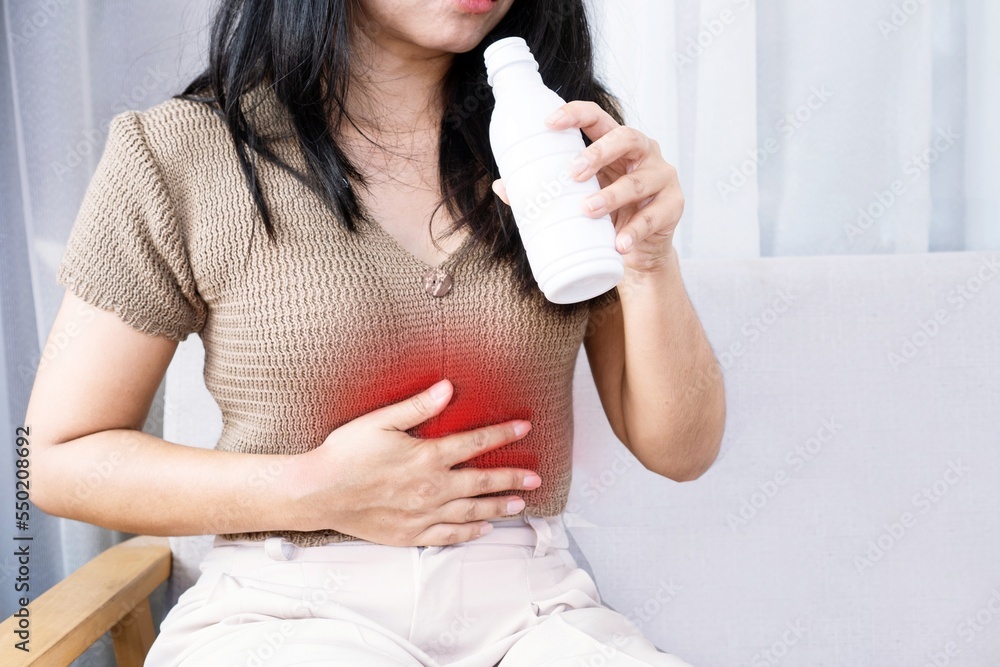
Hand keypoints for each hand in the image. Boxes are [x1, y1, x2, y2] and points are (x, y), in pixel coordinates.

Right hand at [290, 379, 540, 545]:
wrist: (318, 492)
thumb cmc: (346, 453)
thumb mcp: (380, 421)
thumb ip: (418, 407)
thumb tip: (448, 388)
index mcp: (427, 457)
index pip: (475, 443)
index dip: (502, 434)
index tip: (524, 428)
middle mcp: (431, 488)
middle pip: (482, 482)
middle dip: (511, 479)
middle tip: (535, 479)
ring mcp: (422, 515)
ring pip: (471, 512)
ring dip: (498, 507)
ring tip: (520, 505)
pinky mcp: (409, 534)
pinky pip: (447, 536)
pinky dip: (468, 533)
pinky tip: (483, 530)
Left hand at [492, 101, 683, 274]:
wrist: (639, 252)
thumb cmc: (607, 216)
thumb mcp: (579, 198)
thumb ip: (547, 190)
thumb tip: (502, 186)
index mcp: (617, 145)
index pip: (598, 118)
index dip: (575, 114)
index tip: (548, 123)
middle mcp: (643, 153)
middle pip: (626, 138)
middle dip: (597, 152)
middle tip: (571, 172)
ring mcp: (662, 178)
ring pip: (638, 181)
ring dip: (611, 196)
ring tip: (587, 210)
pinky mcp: (674, 205)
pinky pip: (654, 217)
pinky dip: (634, 231)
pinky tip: (619, 243)